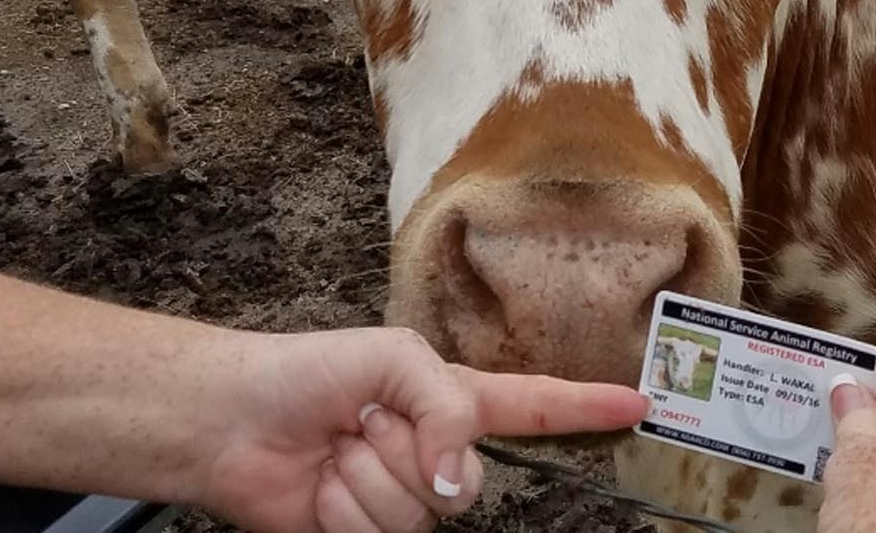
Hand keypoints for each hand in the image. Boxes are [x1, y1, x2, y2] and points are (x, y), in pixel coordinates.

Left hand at [197, 327, 648, 532]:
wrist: (235, 421)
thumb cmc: (309, 374)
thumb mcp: (395, 360)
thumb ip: (449, 411)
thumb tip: (458, 483)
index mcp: (453, 402)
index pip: (537, 407)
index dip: (588, 407)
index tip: (640, 402)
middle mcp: (437, 457)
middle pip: (470, 483)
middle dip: (409, 449)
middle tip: (362, 421)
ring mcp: (404, 503)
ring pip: (419, 515)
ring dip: (366, 479)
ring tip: (336, 449)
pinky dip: (341, 511)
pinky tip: (320, 488)